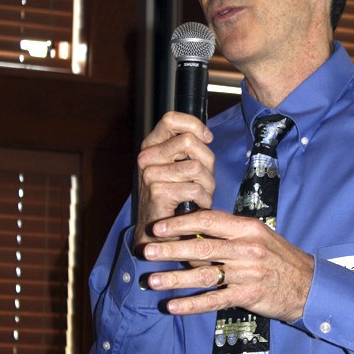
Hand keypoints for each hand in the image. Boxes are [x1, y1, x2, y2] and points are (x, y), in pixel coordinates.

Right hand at [134, 111, 214, 251]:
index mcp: (151, 146)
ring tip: (201, 195)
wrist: (158, 234)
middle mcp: (146, 157)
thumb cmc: (174, 199)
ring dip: (207, 184)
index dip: (193, 125)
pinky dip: (204, 199)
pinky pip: (194, 188)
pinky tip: (198, 206)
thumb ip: (189, 150)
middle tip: (205, 179)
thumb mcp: (180, 168)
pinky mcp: (158, 192)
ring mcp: (150, 174)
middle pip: (188, 141)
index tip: (207, 139)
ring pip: (196, 167)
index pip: (170, 119)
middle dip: (206, 161)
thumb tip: (206, 135)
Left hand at [142, 210, 314, 323]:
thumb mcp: (258, 236)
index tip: (159, 228)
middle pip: (201, 248)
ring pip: (204, 275)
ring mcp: (247, 273)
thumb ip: (229, 233)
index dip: (181, 224)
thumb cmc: (279, 258)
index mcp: (247, 228)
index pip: (208, 221)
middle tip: (146, 251)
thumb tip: (194, 233)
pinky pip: (215, 300)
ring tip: (152, 281)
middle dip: (170, 249)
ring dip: (175, 279)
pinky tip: (173, 306)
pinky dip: (192, 304)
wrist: (307, 285)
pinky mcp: (248, 295)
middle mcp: (246, 249)